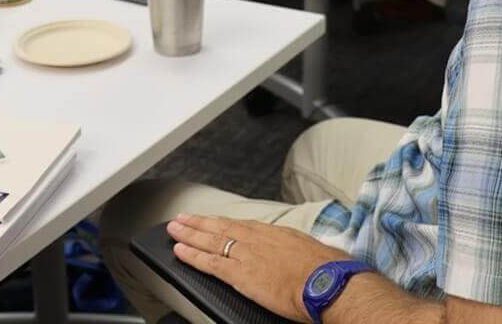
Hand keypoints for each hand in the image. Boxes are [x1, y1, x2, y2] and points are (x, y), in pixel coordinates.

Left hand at [169, 214, 353, 322]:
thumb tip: (298, 254)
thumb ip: (296, 250)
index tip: (210, 219)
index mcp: (274, 233)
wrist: (328, 282)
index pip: (241, 225)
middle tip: (181, 218)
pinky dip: (192, 256)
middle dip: (199, 223)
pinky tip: (179, 252)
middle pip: (220, 227)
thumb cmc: (327, 270)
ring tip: (174, 230)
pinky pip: (209, 263)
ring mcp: (246, 255)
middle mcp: (257, 239)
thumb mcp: (311, 250)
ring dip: (189, 235)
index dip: (222, 222)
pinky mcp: (240, 274)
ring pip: (210, 241)